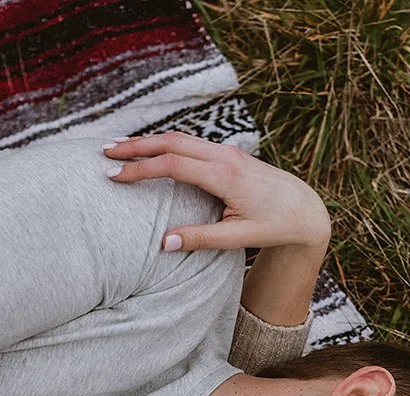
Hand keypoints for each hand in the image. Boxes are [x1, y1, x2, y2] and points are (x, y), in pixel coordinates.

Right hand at [103, 131, 330, 253]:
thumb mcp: (239, 238)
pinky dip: (166, 144)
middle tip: (105, 152)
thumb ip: (201, 239)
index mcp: (225, 176)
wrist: (305, 208)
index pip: (173, 166)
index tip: (114, 176)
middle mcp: (224, 157)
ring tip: (119, 148)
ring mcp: (227, 152)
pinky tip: (150, 150)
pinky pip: (191, 143)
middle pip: (171, 141)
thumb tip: (164, 243)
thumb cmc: (274, 226)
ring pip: (180, 138)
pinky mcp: (228, 154)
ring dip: (149, 141)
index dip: (140, 170)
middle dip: (137, 145)